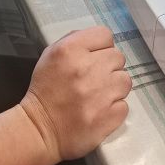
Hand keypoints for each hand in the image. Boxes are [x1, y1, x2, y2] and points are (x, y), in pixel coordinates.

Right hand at [21, 27, 131, 160]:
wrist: (39, 129)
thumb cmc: (45, 90)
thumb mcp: (50, 56)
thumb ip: (74, 42)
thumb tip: (98, 43)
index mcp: (70, 50)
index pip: (105, 35)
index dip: (100, 46)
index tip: (93, 57)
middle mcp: (88, 69)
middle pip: (118, 57)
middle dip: (108, 66)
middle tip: (94, 78)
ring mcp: (101, 94)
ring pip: (125, 80)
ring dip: (114, 87)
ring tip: (98, 95)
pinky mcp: (110, 116)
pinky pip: (124, 104)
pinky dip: (114, 108)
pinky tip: (99, 110)